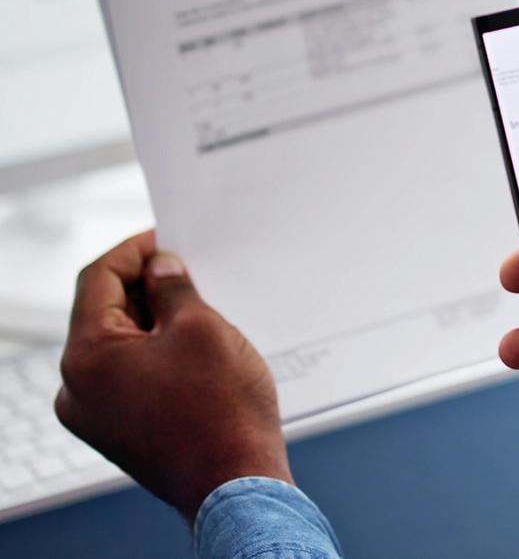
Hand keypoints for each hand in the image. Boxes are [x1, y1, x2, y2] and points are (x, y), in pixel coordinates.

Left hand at [55, 231, 290, 521]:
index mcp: (87, 358)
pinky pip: (129, 375)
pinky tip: (194, 348)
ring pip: (119, 345)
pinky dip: (156, 353)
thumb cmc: (222, 411)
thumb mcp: (201, 327)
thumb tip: (160, 268)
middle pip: (104, 313)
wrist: (237, 482)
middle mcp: (78, 389)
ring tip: (199, 311)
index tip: (165, 240)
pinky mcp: (119, 431)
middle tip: (189, 271)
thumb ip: (173, 288)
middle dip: (147, 287)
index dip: (134, 251)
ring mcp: (96, 415)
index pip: (97, 279)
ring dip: (154, 321)